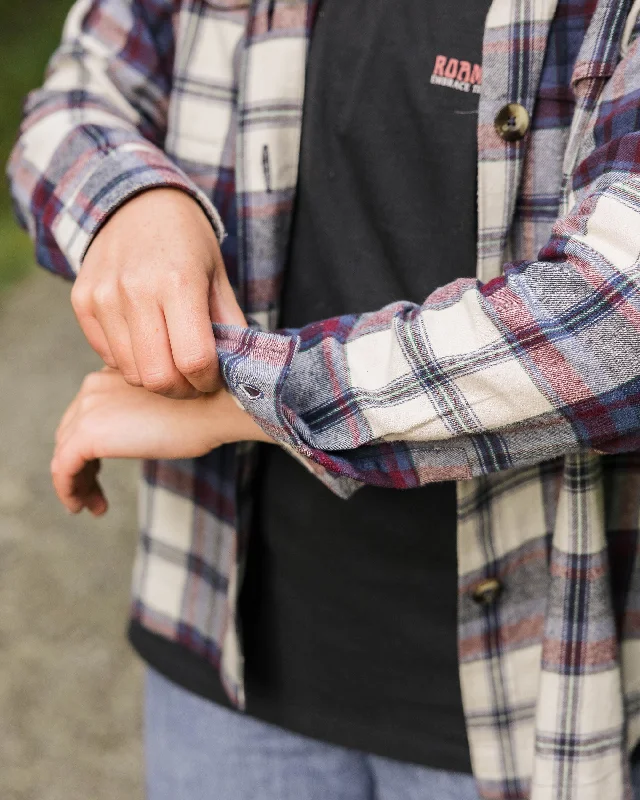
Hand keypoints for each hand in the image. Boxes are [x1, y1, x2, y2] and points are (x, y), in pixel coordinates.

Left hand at [51, 369, 271, 515]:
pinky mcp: (88, 435)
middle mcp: (92, 387)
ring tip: (90, 506)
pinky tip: (81, 507)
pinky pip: (64, 469)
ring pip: (66, 452)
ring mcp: (88, 409)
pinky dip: (69, 491)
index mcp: (110, 375)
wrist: (215, 404)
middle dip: (81, 465)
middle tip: (94, 493)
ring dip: (76, 482)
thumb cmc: (204, 407)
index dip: (89, 446)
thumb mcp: (163, 402)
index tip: (101, 470)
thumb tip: (137, 439)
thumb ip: (139, 413)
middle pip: (71, 433)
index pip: (86, 415)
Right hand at [71, 188, 245, 398]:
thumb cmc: (187, 242)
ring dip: (156, 378)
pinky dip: (130, 361)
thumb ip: (230, 326)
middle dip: (182, 390)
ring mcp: (103, 297)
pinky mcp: (81, 302)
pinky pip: (107, 357)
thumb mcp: (219, 278)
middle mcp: (135, 290)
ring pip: (131, 373)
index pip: (194, 359)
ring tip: (171, 361)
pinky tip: (145, 341)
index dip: (208, 380)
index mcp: (178, 282)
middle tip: (193, 380)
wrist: (137, 202)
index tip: (214, 377)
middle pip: (158, 377)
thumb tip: (241, 372)